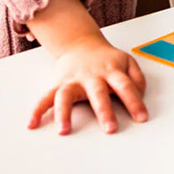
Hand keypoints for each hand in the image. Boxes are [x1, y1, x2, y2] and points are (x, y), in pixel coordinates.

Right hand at [28, 33, 147, 134]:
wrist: (80, 43)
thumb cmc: (106, 59)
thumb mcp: (127, 62)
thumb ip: (137, 78)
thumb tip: (140, 96)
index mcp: (111, 70)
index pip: (125, 86)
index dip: (134, 102)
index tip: (141, 118)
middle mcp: (91, 76)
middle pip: (98, 93)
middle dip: (104, 112)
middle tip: (110, 128)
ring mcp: (73, 80)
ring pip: (66, 96)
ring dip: (64, 113)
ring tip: (64, 130)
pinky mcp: (58, 85)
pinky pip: (45, 97)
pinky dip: (37, 111)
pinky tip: (32, 124)